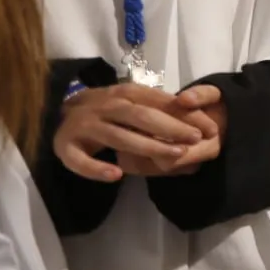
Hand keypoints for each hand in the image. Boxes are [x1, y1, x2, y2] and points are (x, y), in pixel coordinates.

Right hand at [53, 83, 209, 182]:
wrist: (58, 114)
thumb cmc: (108, 111)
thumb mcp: (135, 103)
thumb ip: (162, 110)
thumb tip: (200, 124)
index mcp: (125, 93)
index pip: (159, 101)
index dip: (186, 114)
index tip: (211, 128)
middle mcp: (105, 106)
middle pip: (142, 117)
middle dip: (172, 128)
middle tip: (196, 140)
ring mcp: (84, 126)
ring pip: (118, 137)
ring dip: (148, 146)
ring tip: (175, 156)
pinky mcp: (66, 146)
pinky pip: (80, 160)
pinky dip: (97, 168)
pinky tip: (116, 175)